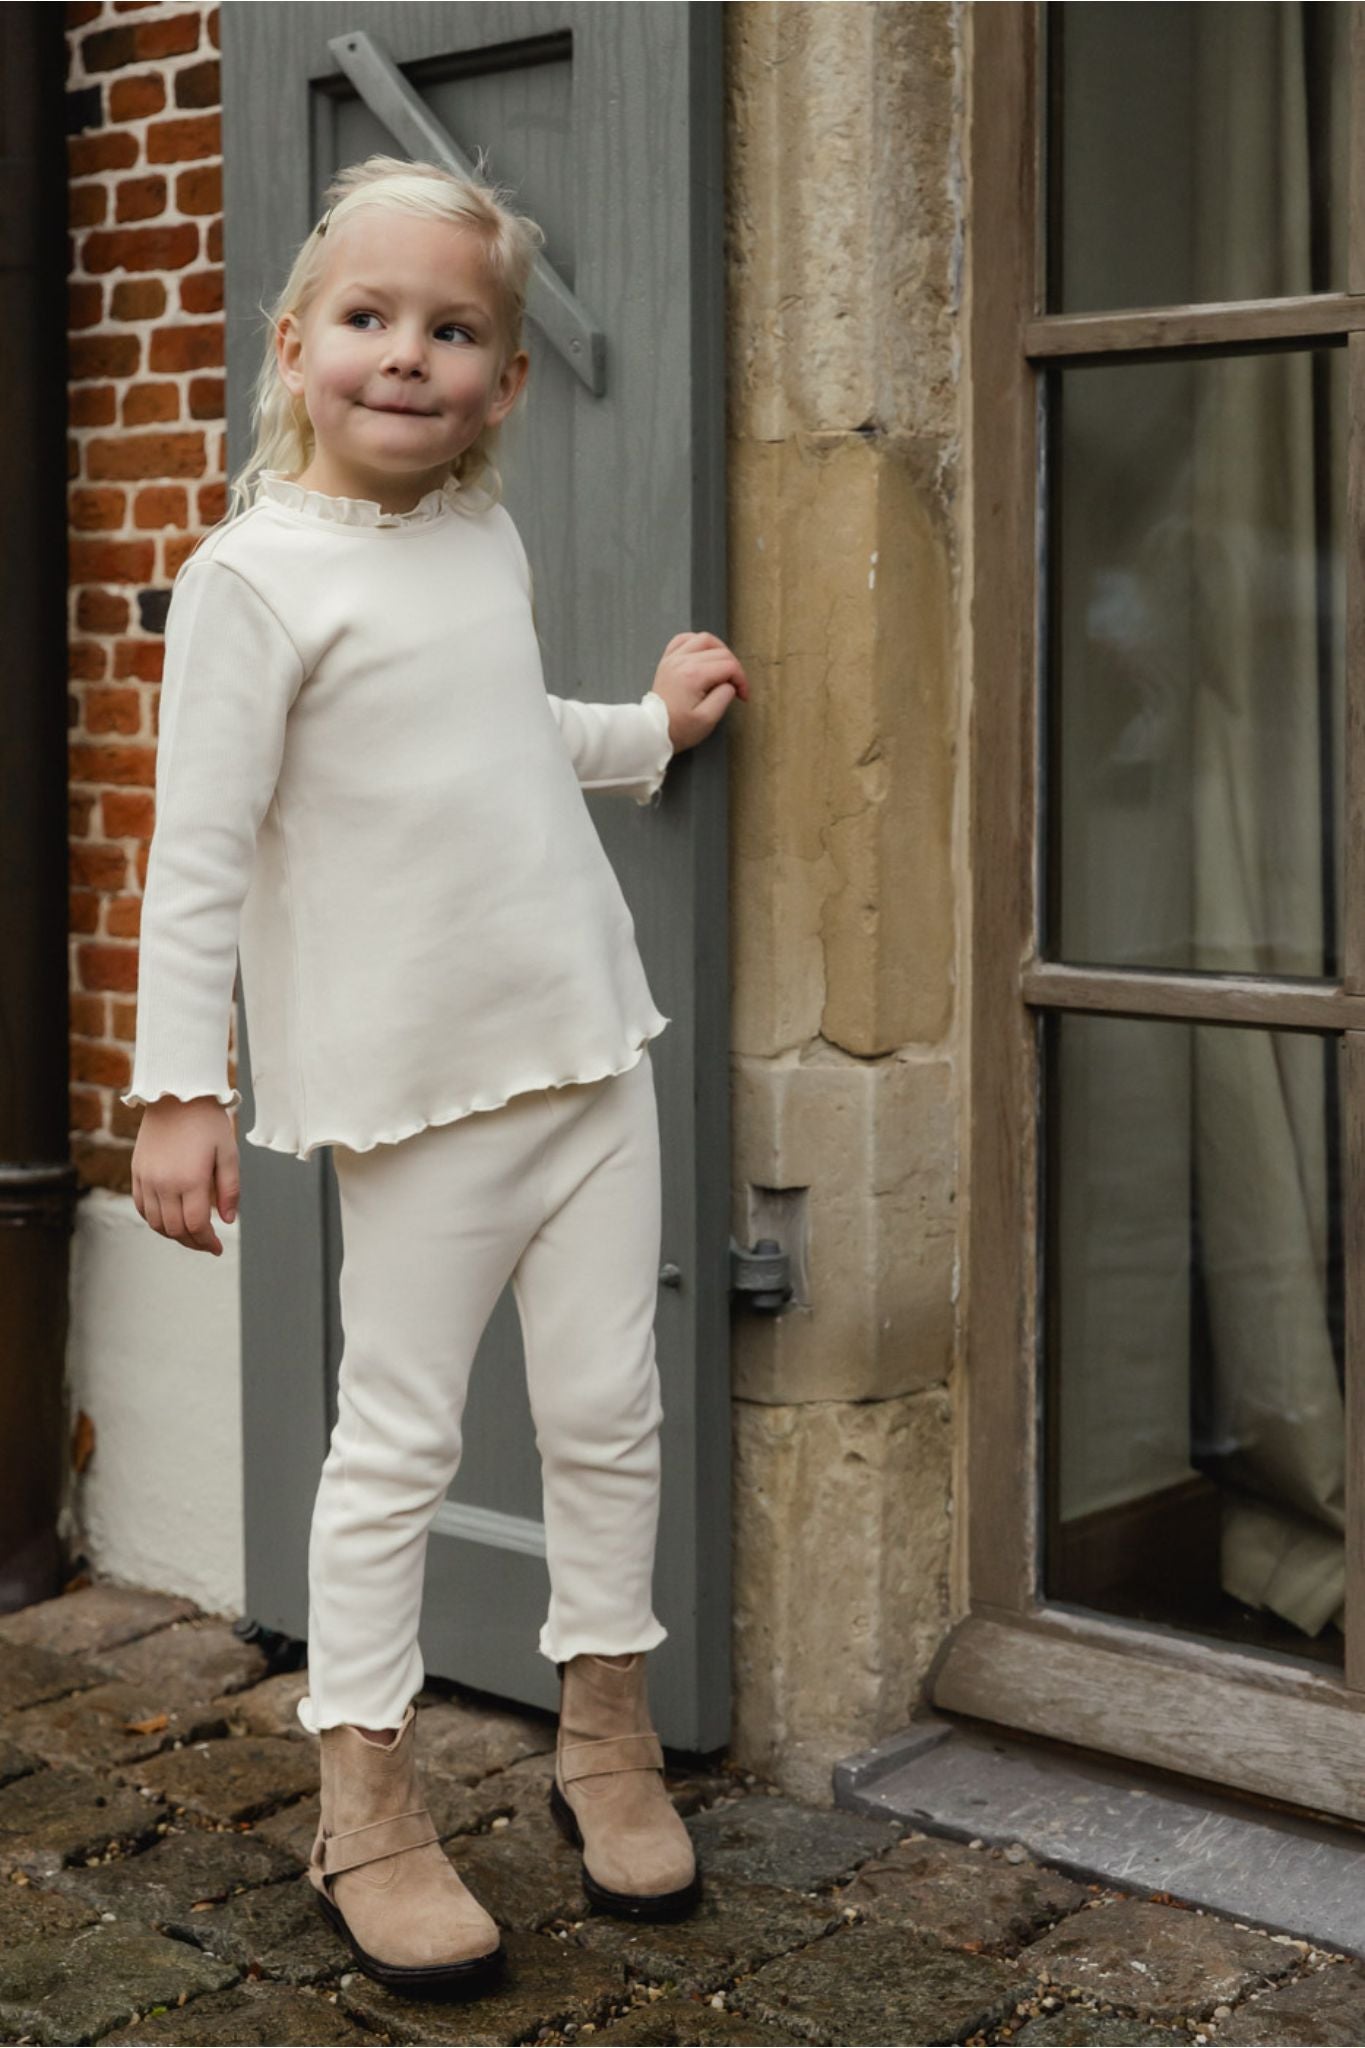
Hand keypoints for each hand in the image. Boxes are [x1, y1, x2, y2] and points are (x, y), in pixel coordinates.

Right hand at [130, 1096, 239, 1255]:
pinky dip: (154, 1220)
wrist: (176, 1094)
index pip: (196, 1226)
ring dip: (173, 1234)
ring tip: (190, 1234)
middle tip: (207, 1244)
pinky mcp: (137, 1172)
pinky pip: (141, 1207)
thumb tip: (227, 1221)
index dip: (207, 1242)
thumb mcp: (228, 1153)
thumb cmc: (207, 1122)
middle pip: (175, 1229)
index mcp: (190, 1179)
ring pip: (156, 1223)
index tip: (218, 1248)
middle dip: (193, 1242)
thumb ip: (229, 1190)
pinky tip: (169, 1220)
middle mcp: (164, 1183)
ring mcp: (147, 1178)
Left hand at [650, 631, 748, 751]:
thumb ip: (724, 698)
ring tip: (723, 667)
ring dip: (719, 650)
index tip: (743, 695)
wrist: (652, 730)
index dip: (742, 680)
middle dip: (734, 668)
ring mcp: (673, 658)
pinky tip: (703, 654)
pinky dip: (697, 643)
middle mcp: (683, 661)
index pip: (729, 666)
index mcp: (694, 675)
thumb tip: (730, 684)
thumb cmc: (678, 728)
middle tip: (735, 686)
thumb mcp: (707, 720)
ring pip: (703, 639)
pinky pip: (683, 639)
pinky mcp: (667, 660)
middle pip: (720, 651)